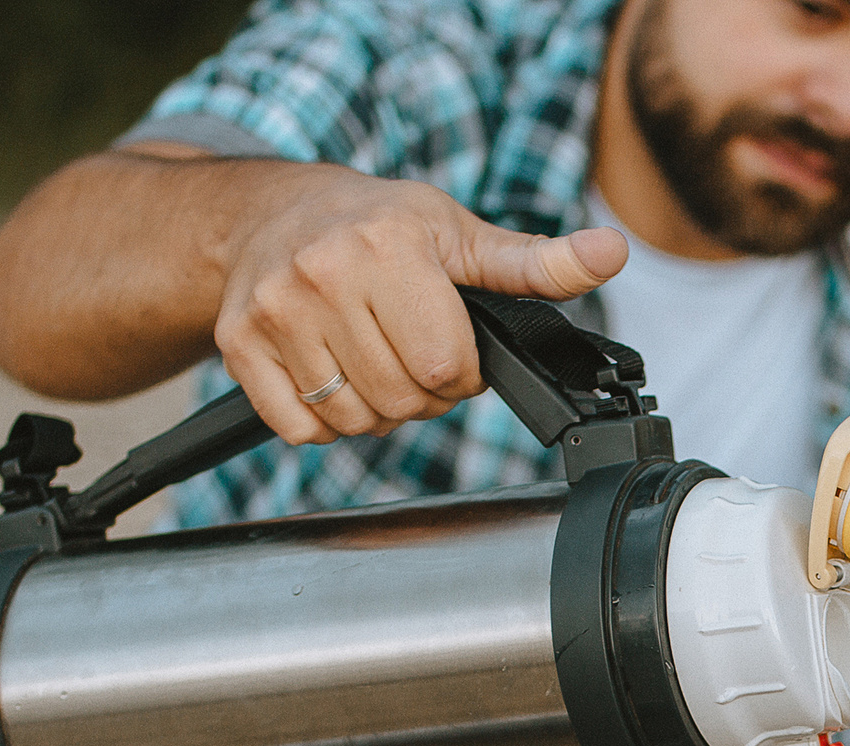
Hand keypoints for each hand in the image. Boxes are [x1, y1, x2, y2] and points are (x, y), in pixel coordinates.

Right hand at [210, 162, 626, 445]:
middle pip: (403, 400)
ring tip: (371, 358)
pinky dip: (324, 421)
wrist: (268, 213)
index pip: (446, 367)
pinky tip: (332, 374)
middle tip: (410, 351)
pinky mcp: (239, 346)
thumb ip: (538, 263)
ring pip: (353, 420)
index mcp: (388, 246)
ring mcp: (275, 313)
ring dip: (375, 410)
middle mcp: (323, 275)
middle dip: (422, 392)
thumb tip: (611, 253)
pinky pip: (301, 429)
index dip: (461, 372)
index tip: (451, 345)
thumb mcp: (461, 234)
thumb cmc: (377, 226)